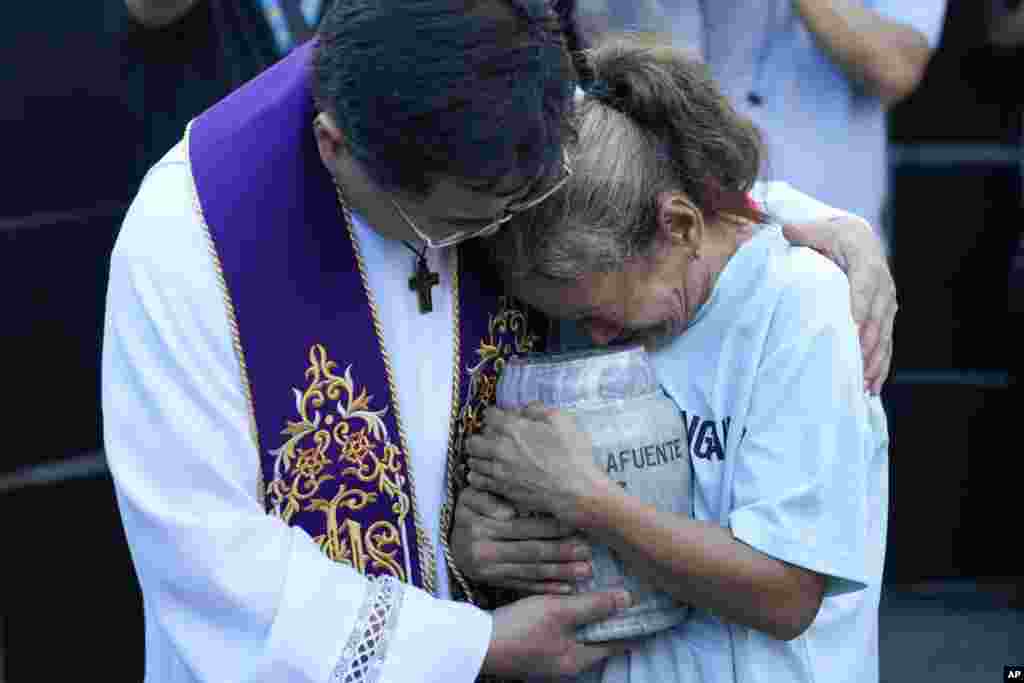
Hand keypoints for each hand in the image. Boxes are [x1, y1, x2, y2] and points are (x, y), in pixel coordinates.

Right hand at [451, 486, 592, 593]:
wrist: (450, 543)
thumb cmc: (468, 512)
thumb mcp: (470, 497)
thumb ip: (487, 499)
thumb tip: (510, 512)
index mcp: (483, 528)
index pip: (524, 528)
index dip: (551, 527)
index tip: (576, 526)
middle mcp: (486, 551)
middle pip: (531, 552)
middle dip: (563, 552)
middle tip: (588, 552)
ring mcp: (490, 571)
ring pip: (531, 571)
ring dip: (560, 572)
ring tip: (585, 571)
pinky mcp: (495, 583)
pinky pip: (524, 586)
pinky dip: (546, 588)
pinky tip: (567, 588)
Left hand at [466, 404, 610, 526]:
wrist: (575, 490)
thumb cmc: (572, 455)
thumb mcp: (561, 421)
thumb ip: (538, 410)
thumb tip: (525, 407)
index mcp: (513, 429)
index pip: (489, 415)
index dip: (494, 415)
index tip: (499, 418)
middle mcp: (500, 449)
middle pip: (473, 440)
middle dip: (480, 436)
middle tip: (490, 437)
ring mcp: (499, 471)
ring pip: (473, 460)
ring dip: (478, 455)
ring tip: (487, 455)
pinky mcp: (501, 488)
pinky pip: (477, 480)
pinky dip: (477, 475)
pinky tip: (486, 472)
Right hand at [483, 591, 634, 678]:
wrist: (474, 643)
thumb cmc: (519, 629)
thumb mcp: (560, 612)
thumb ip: (594, 606)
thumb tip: (628, 599)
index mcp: (578, 661)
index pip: (617, 643)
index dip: (632, 624)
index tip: (648, 606)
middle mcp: (566, 666)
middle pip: (599, 640)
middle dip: (611, 618)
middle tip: (625, 592)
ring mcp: (548, 660)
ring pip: (580, 636)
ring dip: (590, 616)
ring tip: (601, 591)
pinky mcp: (533, 650)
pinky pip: (562, 633)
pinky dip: (571, 619)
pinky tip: (569, 601)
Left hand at [783, 215, 896, 394]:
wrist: (858, 237)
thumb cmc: (832, 236)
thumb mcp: (818, 230)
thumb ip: (803, 233)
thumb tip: (786, 230)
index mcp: (866, 262)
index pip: (862, 288)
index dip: (858, 309)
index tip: (851, 330)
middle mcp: (882, 284)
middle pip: (875, 318)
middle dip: (866, 344)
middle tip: (853, 367)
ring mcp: (886, 303)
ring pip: (883, 336)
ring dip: (875, 362)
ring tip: (863, 386)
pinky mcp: (886, 316)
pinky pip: (886, 344)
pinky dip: (881, 365)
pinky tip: (872, 387)